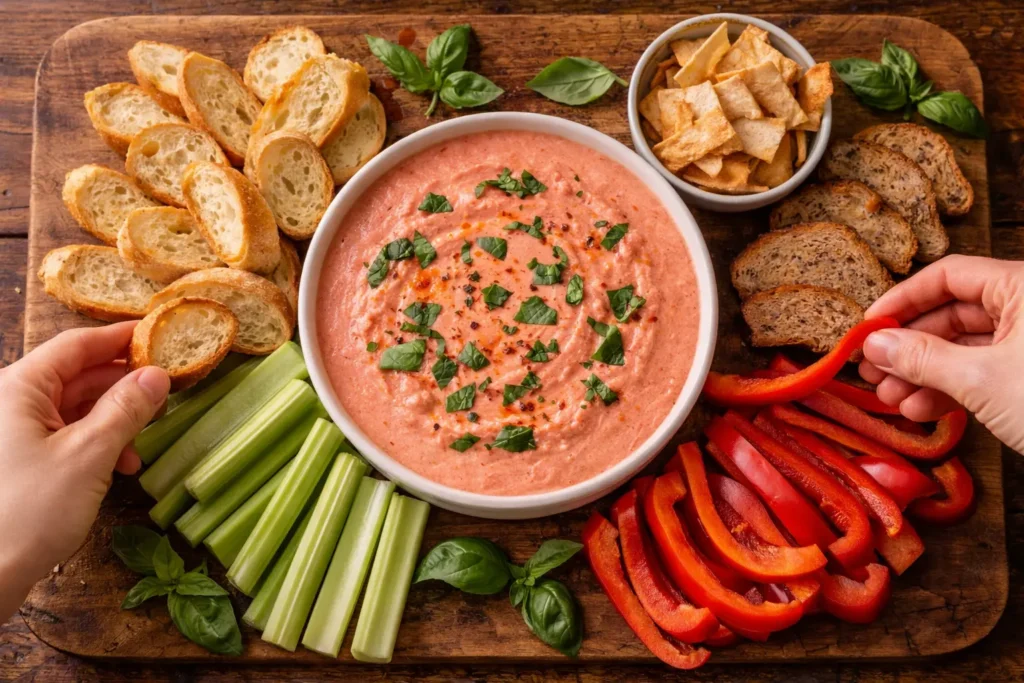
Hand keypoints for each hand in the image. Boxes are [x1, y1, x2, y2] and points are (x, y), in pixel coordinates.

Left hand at [0, 323, 168, 620]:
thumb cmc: (27, 512)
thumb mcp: (89, 455)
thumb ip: (126, 409)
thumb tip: (157, 375)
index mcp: (19, 388)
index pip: (76, 345)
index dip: (120, 337)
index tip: (159, 333)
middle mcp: (11, 403)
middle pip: (77, 375)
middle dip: (123, 383)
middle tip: (166, 388)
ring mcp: (12, 433)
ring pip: (74, 407)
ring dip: (114, 419)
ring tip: (146, 437)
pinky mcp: (18, 462)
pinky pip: (65, 435)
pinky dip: (97, 443)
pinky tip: (122, 464)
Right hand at [858, 255, 1023, 452]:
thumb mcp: (982, 380)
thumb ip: (923, 358)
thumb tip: (877, 343)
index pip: (949, 276)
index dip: (903, 300)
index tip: (870, 326)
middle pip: (952, 313)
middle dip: (909, 345)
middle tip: (872, 368)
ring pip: (965, 347)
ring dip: (923, 373)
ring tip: (891, 398)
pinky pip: (982, 371)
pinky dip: (949, 389)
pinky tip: (921, 408)